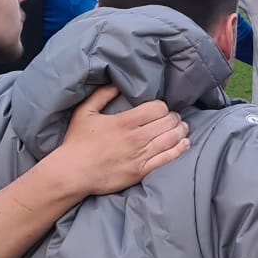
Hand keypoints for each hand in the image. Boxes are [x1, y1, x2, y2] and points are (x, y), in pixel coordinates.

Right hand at [52, 85, 190, 194]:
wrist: (72, 173)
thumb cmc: (77, 142)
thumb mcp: (85, 112)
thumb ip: (102, 95)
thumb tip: (117, 83)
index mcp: (125, 121)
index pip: (158, 108)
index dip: (163, 107)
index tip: (162, 110)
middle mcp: (136, 138)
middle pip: (168, 122)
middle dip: (174, 118)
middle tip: (175, 118)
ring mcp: (140, 156)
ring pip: (171, 139)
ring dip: (181, 131)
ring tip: (183, 128)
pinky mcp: (141, 171)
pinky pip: (167, 159)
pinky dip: (180, 149)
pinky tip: (185, 143)